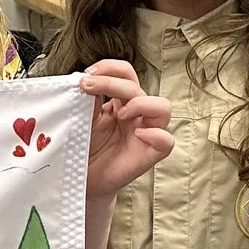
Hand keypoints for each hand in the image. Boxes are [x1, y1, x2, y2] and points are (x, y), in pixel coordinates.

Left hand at [78, 60, 173, 196]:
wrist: (82, 179)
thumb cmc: (84, 148)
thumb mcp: (82, 119)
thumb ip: (87, 101)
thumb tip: (86, 80)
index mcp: (121, 101)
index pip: (126, 73)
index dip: (109, 68)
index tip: (87, 74)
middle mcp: (136, 114)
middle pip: (138, 86)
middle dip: (112, 82)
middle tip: (87, 87)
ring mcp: (146, 133)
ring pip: (163, 107)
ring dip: (140, 104)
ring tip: (119, 115)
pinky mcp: (150, 154)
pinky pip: (167, 141)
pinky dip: (156, 134)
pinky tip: (138, 134)